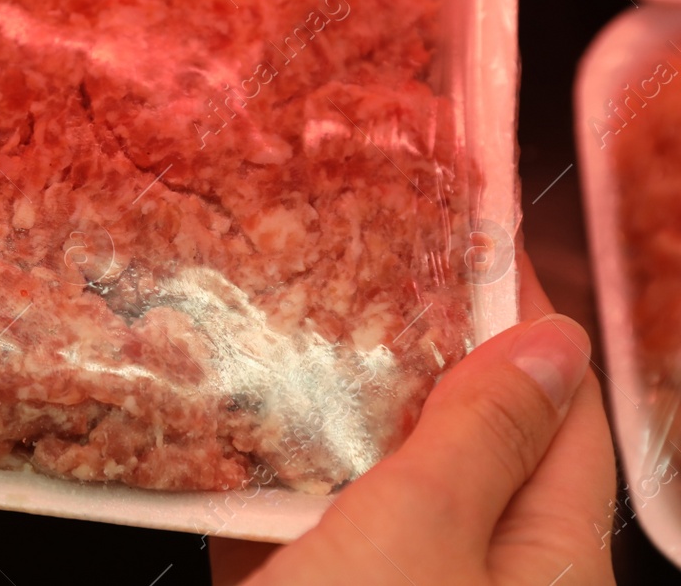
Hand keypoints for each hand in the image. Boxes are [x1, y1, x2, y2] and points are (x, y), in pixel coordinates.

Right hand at [213, 253, 616, 585]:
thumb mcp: (421, 532)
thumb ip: (483, 435)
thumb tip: (556, 342)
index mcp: (545, 561)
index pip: (562, 411)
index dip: (520, 317)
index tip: (466, 236)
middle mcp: (479, 574)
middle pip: (464, 440)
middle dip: (408, 352)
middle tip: (352, 265)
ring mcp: (394, 584)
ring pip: (372, 480)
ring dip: (327, 409)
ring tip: (280, 321)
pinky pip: (300, 523)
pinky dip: (267, 472)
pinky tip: (224, 418)